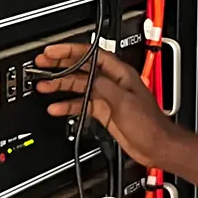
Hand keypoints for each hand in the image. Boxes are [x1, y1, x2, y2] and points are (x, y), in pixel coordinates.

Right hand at [33, 43, 178, 169]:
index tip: (53, 51)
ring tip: (43, 85)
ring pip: (79, 86)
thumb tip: (87, 77)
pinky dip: (68, 106)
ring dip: (61, 85)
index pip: (91, 55)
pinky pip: (81, 105)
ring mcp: (107, 97)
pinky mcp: (103, 111)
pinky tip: (56, 108)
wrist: (156, 146)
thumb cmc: (149, 124)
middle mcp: (112, 82)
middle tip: (42, 63)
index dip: (70, 51)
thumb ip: (104, 86)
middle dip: (61, 65)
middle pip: (82, 68)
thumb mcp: (124, 101)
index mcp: (120, 74)